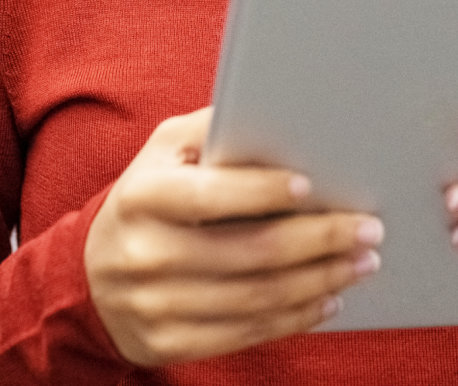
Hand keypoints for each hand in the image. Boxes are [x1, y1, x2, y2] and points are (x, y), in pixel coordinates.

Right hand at [85, 108, 383, 365]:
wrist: (90, 276)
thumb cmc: (147, 196)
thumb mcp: (164, 149)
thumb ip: (214, 129)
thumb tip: (278, 114)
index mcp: (144, 196)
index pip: (212, 195)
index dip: (265, 191)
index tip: (314, 184)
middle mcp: (146, 253)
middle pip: (250, 252)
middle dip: (319, 240)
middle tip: (367, 228)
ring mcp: (156, 306)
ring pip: (256, 297)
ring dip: (320, 280)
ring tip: (361, 261)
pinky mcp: (168, 344)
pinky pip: (245, 334)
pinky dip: (294, 317)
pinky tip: (326, 298)